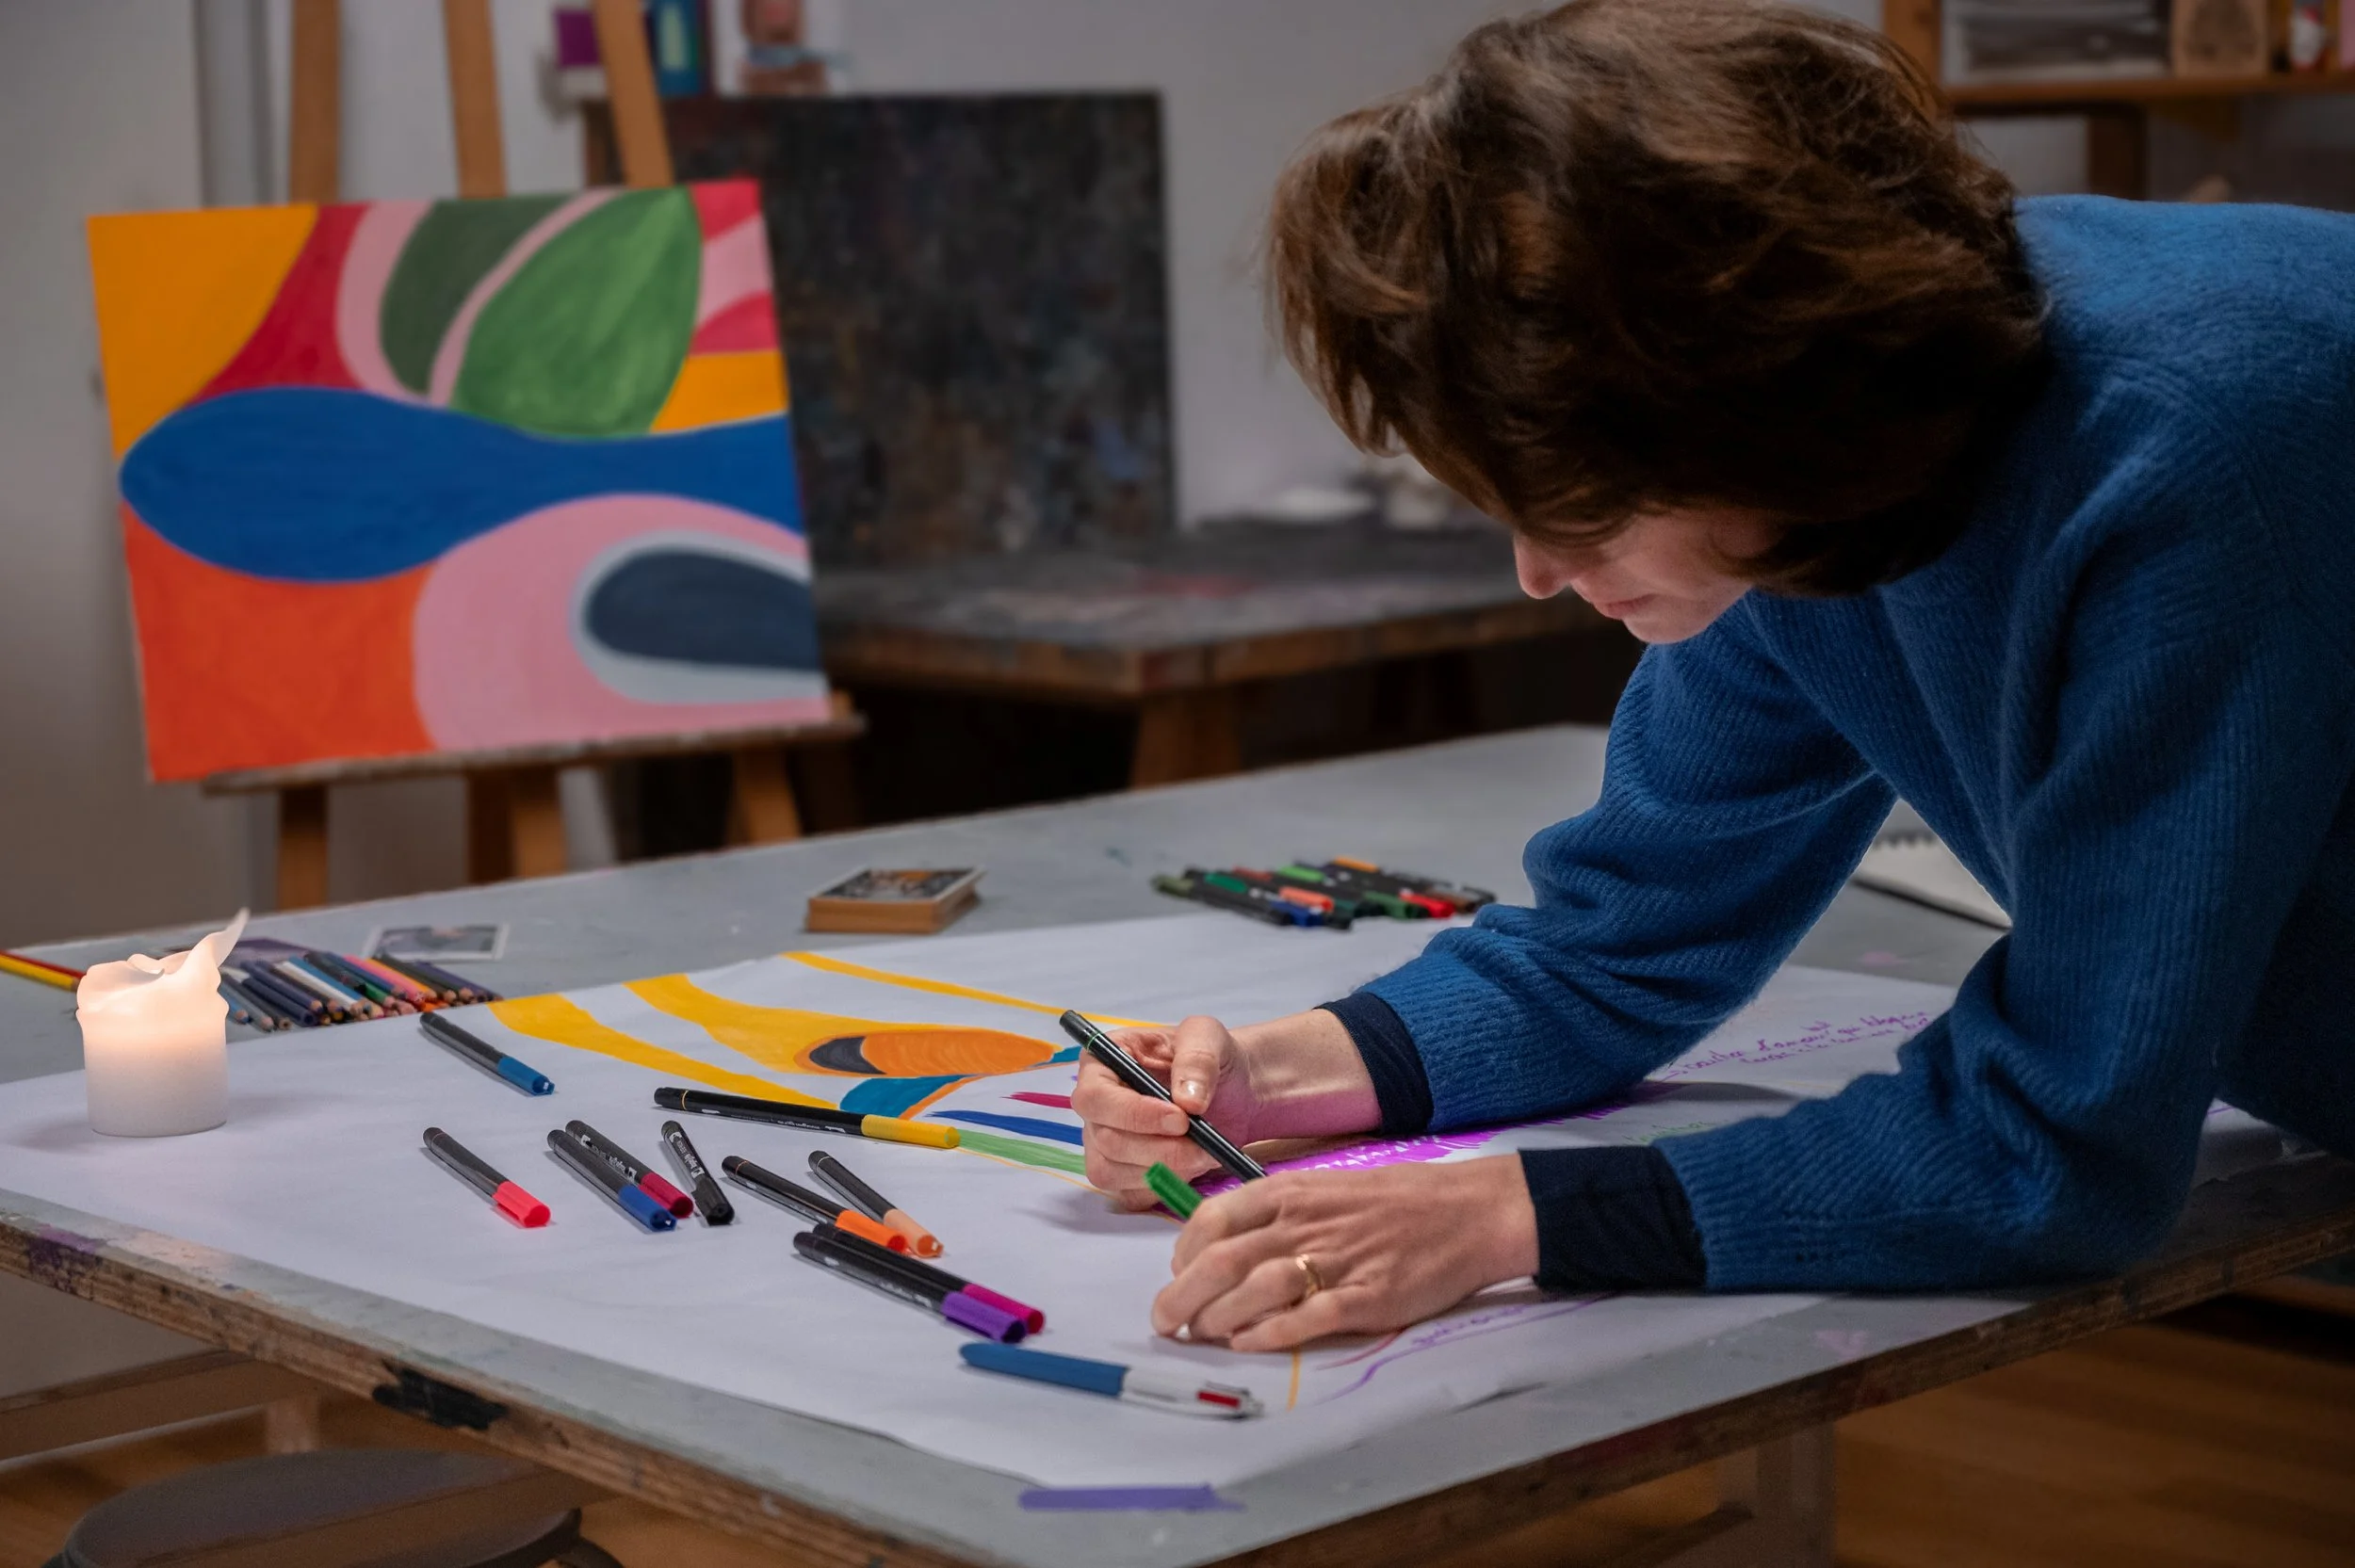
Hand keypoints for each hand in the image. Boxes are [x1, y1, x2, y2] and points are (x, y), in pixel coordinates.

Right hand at [1074, 1016, 1259, 1207]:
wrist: (1235, 1090)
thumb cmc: (1213, 1057)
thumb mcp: (1209, 1037)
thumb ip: (1197, 1059)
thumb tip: (1187, 1101)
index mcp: (1103, 1063)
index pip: (1095, 1097)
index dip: (1133, 1114)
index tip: (1181, 1119)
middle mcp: (1098, 1105)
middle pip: (1104, 1140)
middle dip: (1158, 1148)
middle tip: (1204, 1146)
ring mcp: (1105, 1142)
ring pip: (1111, 1172)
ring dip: (1162, 1170)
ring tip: (1204, 1155)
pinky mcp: (1124, 1175)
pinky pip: (1129, 1194)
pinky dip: (1162, 1187)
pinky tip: (1192, 1169)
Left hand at [1152, 1157, 1539, 1351]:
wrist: (1467, 1211)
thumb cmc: (1394, 1200)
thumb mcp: (1326, 1187)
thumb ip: (1276, 1213)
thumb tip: (1222, 1244)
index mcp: (1290, 1193)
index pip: (1212, 1220)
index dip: (1181, 1254)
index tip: (1175, 1276)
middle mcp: (1304, 1224)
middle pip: (1220, 1261)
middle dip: (1180, 1297)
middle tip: (1165, 1322)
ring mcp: (1335, 1261)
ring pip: (1254, 1291)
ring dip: (1217, 1319)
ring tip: (1203, 1336)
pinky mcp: (1366, 1298)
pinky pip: (1306, 1319)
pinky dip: (1269, 1334)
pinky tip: (1249, 1344)